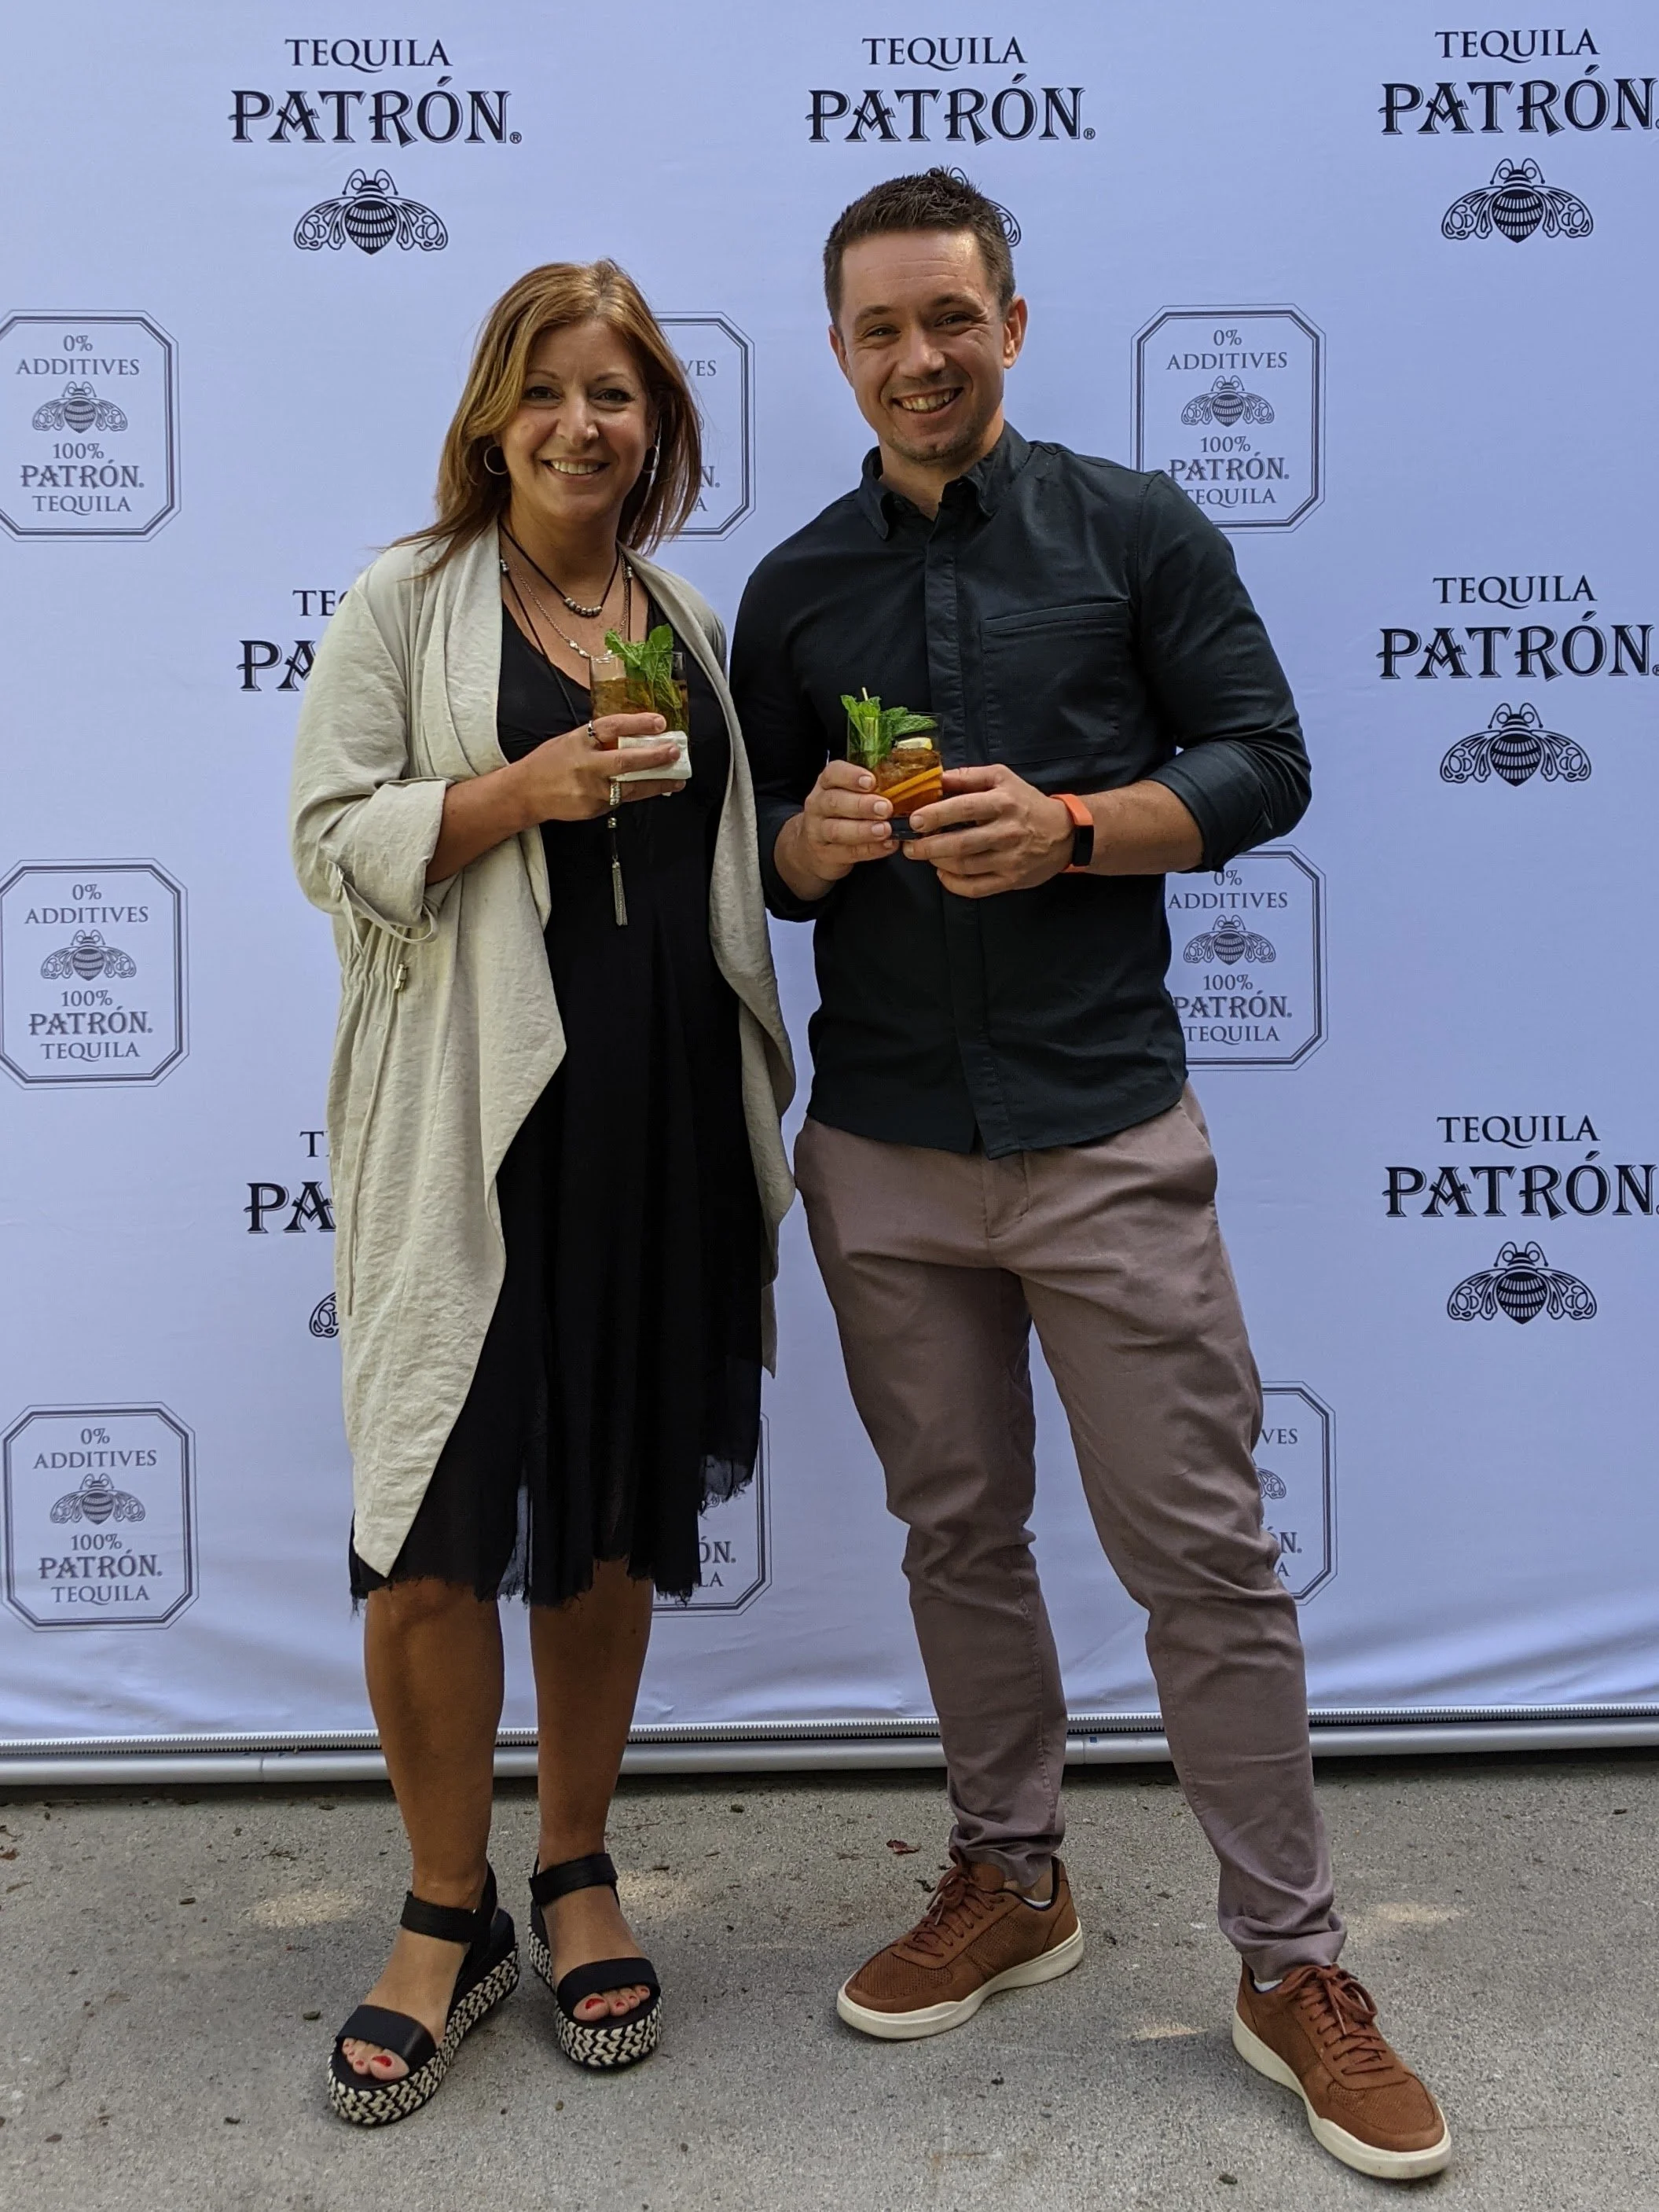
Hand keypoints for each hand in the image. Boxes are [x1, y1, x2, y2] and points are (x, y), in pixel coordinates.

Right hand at [519, 713, 684, 821]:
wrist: (526, 793)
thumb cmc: (549, 763)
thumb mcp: (571, 740)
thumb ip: (598, 739)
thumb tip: (632, 734)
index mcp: (580, 741)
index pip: (613, 727)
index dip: (638, 723)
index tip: (660, 722)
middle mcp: (586, 765)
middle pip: (626, 761)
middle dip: (655, 757)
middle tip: (674, 751)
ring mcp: (591, 790)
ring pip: (631, 787)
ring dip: (657, 783)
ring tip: (677, 779)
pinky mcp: (594, 808)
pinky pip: (621, 800)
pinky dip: (638, 793)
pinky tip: (653, 789)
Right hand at [774, 759, 898, 898]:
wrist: (812, 847)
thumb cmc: (839, 815)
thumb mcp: (847, 795)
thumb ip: (869, 789)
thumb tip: (905, 783)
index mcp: (826, 784)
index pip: (833, 773)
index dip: (851, 776)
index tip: (871, 781)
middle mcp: (818, 805)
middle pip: (835, 802)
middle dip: (861, 805)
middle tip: (885, 808)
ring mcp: (818, 831)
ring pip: (838, 830)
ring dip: (864, 830)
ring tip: (885, 830)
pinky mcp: (826, 854)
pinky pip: (848, 852)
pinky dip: (870, 849)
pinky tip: (887, 845)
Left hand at [903, 765, 1072, 897]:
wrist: (1064, 834)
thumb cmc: (1026, 803)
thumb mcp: (1003, 779)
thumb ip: (969, 776)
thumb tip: (937, 777)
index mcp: (1004, 803)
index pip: (964, 809)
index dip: (936, 815)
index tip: (915, 820)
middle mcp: (1007, 832)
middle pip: (960, 843)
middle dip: (928, 846)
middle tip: (909, 846)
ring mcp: (1010, 859)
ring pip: (965, 866)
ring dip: (937, 862)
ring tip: (924, 855)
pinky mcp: (1011, 880)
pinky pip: (976, 888)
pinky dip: (953, 884)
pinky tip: (942, 874)